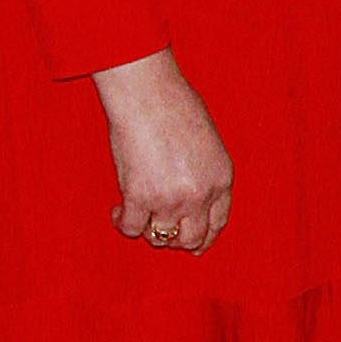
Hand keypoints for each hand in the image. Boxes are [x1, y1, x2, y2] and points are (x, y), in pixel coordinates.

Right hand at [94, 49, 234, 252]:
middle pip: (191, 239)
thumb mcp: (207, 143)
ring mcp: (170, 200)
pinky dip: (122, 223)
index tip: (194, 245)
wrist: (149, 96)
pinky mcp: (138, 198)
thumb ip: (203, 172)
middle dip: (177, 241)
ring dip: (148, 231)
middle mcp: (200, 195)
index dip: (205, 237)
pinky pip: (130, 227)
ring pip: (160, 238)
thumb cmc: (175, 107)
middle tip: (161, 233)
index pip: (218, 222)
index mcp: (222, 179)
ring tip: (137, 215)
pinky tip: (118, 211)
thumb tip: (189, 192)